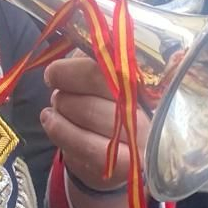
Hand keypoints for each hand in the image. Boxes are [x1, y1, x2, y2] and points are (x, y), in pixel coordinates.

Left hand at [41, 54, 149, 207]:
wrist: (124, 158)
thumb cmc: (114, 108)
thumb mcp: (113, 79)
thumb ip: (101, 59)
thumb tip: (72, 40)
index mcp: (155, 83)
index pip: (117, 68)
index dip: (80, 68)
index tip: (54, 72)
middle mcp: (156, 112)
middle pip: (104, 89)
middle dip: (70, 86)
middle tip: (56, 86)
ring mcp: (143, 142)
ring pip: (91, 115)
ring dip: (63, 106)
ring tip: (57, 104)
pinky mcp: (126, 167)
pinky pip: (85, 146)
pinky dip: (60, 130)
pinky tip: (50, 119)